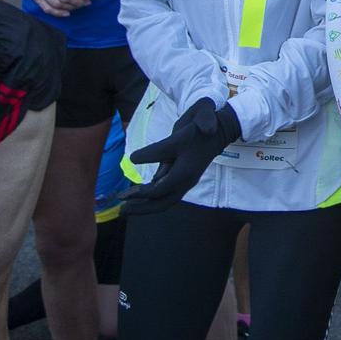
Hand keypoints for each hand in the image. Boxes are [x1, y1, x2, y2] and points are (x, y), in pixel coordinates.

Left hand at [122, 97, 242, 213]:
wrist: (219, 129)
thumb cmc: (199, 129)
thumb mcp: (178, 134)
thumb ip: (157, 149)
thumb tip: (133, 159)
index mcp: (184, 172)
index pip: (160, 190)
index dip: (141, 193)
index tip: (125, 194)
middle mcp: (185, 181)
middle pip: (162, 203)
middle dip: (141, 209)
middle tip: (121, 210)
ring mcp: (185, 181)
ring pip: (164, 201)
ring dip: (145, 206)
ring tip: (125, 208)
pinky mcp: (182, 177)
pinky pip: (166, 194)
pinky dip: (151, 198)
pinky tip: (138, 195)